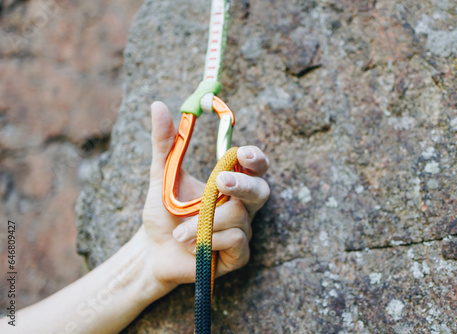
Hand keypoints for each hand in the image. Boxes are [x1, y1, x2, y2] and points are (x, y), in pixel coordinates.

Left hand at [138, 101, 269, 294]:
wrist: (153, 250)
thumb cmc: (163, 212)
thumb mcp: (161, 175)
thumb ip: (165, 143)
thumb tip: (158, 105)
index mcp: (230, 182)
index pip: (255, 166)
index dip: (255, 158)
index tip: (241, 153)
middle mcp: (242, 204)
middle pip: (260, 190)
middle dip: (242, 185)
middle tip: (220, 183)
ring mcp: (242, 230)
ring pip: (239, 217)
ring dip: (205, 222)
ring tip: (179, 232)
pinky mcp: (238, 255)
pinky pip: (235, 241)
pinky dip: (210, 241)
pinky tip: (192, 245)